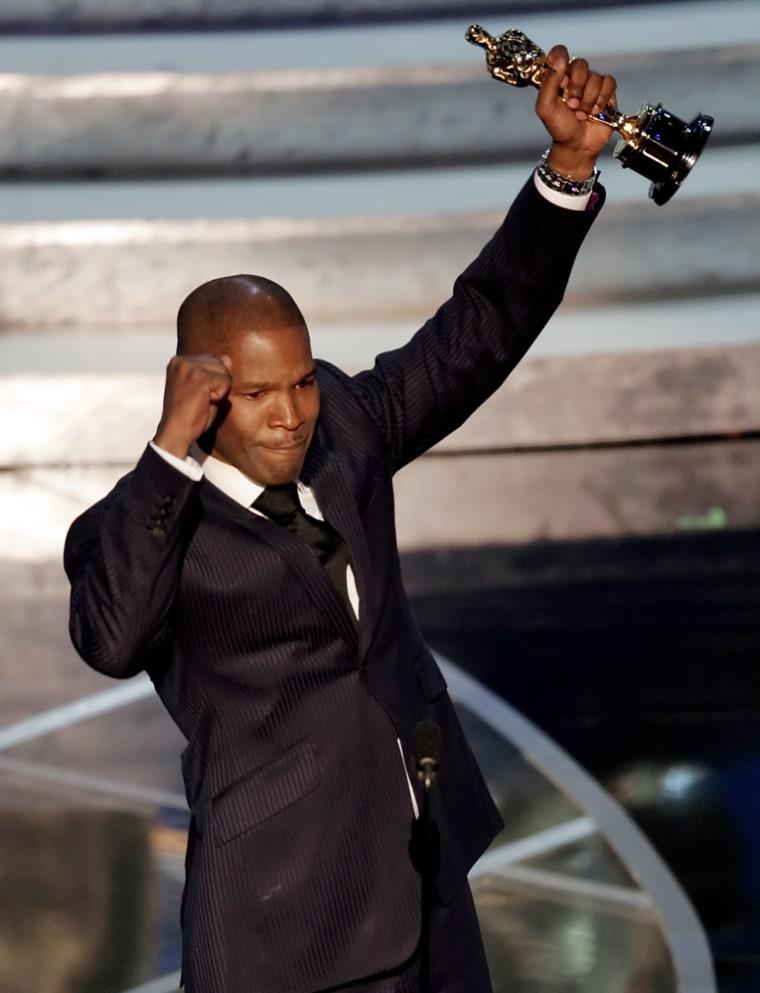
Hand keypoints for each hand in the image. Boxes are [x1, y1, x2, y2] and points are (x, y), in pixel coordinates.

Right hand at [153, 353, 231, 458]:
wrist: (176, 433)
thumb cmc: (188, 415)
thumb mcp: (201, 388)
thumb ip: (213, 372)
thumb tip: (227, 359)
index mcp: (178, 361)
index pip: (211, 360)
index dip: (212, 380)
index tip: (195, 395)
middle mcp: (181, 360)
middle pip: (220, 363)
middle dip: (217, 384)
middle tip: (199, 399)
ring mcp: (189, 367)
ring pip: (224, 372)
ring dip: (219, 390)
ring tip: (201, 401)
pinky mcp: (199, 377)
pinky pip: (225, 383)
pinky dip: (220, 396)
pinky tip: (204, 403)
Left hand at [535, 46, 616, 179]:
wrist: (577, 146)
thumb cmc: (559, 127)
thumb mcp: (545, 108)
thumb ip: (548, 83)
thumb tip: (560, 61)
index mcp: (558, 77)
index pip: (559, 53)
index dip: (561, 56)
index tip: (561, 71)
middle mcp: (575, 77)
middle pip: (580, 64)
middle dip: (576, 87)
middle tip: (571, 105)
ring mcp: (591, 83)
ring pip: (595, 77)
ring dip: (588, 99)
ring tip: (582, 114)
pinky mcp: (606, 91)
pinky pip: (609, 82)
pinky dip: (601, 99)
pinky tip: (595, 112)